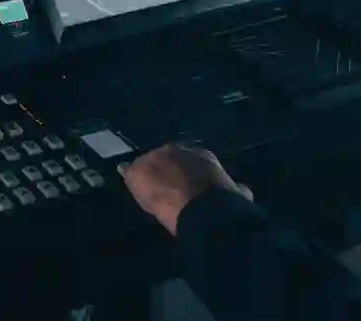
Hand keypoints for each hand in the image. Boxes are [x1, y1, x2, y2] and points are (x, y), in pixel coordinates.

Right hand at [119, 144, 252, 235]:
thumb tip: (124, 166)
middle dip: (180, 170)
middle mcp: (195, 153)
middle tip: (174, 188)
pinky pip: (226, 190)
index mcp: (170, 149)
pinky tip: (217, 206)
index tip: (154, 181)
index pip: (160, 155)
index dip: (157, 168)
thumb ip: (132, 171)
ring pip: (205, 172)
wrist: (202, 212)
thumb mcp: (137, 181)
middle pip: (184, 160)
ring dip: (200, 180)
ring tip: (193, 198)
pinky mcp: (235, 188)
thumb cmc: (164, 196)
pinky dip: (222, 195)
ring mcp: (217, 169)